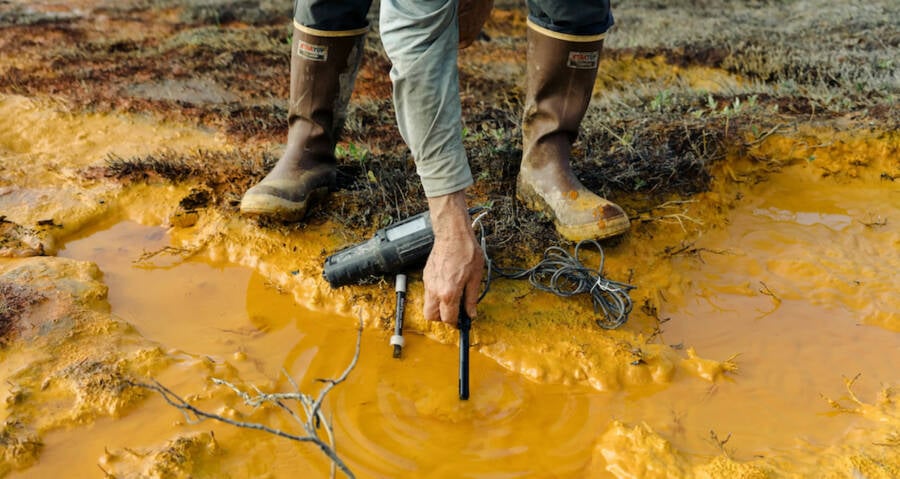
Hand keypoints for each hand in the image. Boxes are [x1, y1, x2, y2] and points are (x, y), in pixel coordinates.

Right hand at [423, 191, 483, 325]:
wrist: (453, 235)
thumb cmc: (466, 253)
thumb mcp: (475, 278)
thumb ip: (471, 298)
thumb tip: (471, 314)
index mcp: (449, 293)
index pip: (448, 318)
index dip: (456, 323)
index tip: (462, 321)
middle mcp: (435, 290)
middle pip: (431, 316)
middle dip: (442, 318)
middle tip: (455, 312)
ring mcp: (428, 283)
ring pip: (427, 305)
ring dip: (438, 307)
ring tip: (452, 298)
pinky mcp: (426, 275)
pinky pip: (428, 292)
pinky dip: (436, 295)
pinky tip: (447, 285)